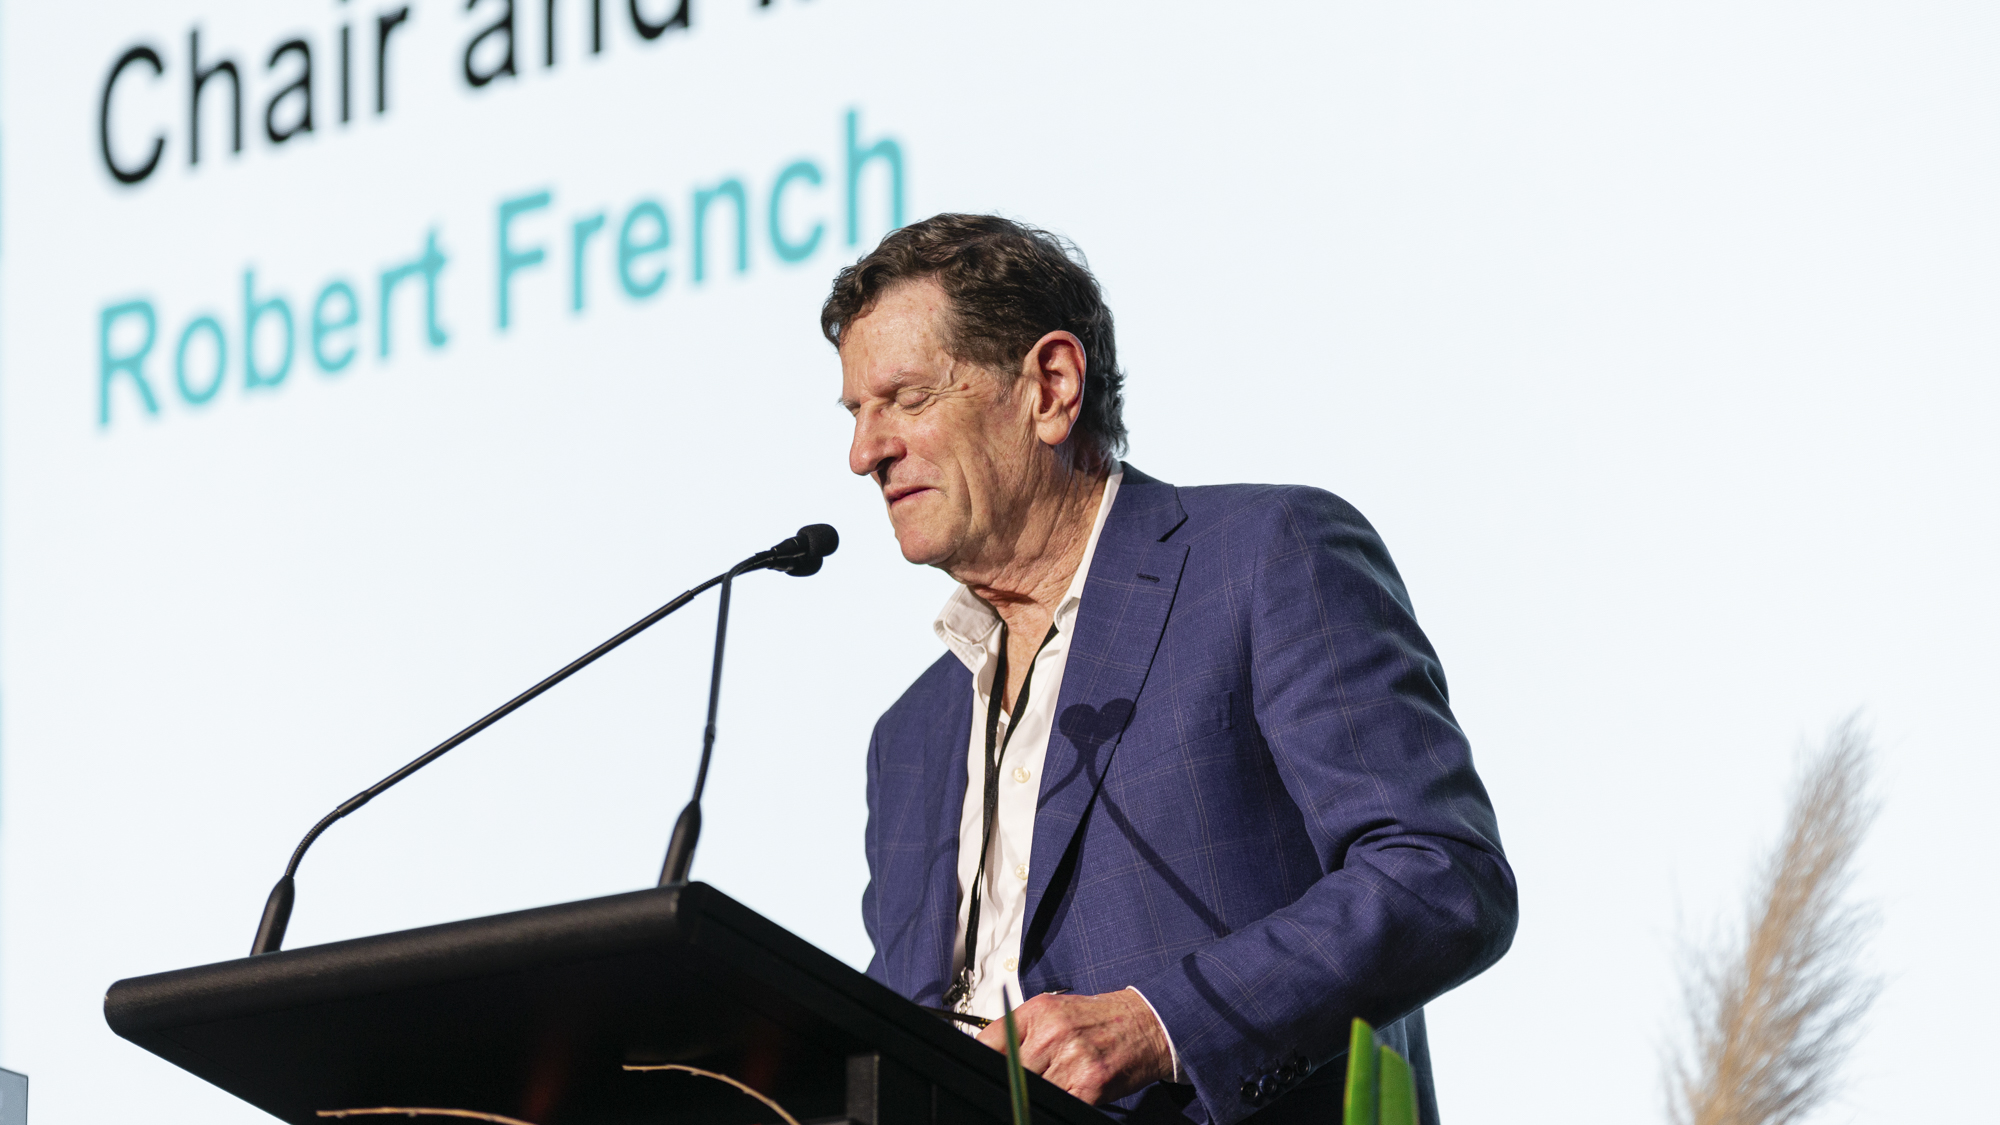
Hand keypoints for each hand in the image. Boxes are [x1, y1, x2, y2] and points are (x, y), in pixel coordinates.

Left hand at [975, 987, 1173, 1104]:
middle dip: (1012, 1081)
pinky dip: (1056, 1103)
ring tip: (1048, 1084)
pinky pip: (1058, 1103)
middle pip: (1009, 1071)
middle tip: (1021, 1083)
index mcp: (1039, 1012)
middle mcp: (1053, 1033)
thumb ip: (1022, 1031)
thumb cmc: (1101, 1018)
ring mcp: (1071, 1060)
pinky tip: (1065, 1092)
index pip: (990, 1041)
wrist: (1146, 1023)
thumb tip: (990, 1055)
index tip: (985, 1070)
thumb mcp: (1056, 1009)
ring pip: (1031, 1091)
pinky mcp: (1089, 1085)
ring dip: (1034, 1094)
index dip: (983, 1060)